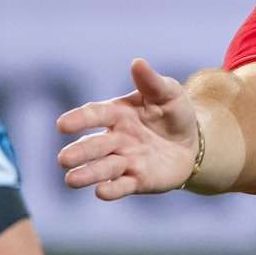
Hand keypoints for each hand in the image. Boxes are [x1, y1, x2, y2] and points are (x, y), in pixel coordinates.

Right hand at [57, 59, 198, 199]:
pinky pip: (122, 186)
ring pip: (103, 168)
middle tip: (63, 159)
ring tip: (70, 180)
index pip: (94, 115)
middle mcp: (116, 139)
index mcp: (117, 113)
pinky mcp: (138, 180)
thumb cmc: (174, 113)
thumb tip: (137, 62)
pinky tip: (101, 192)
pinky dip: (111, 189)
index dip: (79, 119)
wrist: (193, 142)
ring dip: (87, 174)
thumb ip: (151, 82)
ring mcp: (125, 161)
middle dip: (79, 152)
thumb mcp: (168, 93)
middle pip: (94, 145)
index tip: (62, 125)